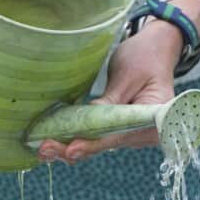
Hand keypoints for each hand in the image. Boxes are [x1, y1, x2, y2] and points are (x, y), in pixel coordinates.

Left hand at [38, 0, 199, 163]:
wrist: (155, 51)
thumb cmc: (145, 58)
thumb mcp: (126, 76)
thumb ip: (108, 103)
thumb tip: (85, 124)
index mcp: (155, 119)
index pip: (119, 135)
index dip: (94, 143)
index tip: (71, 149)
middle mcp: (145, 133)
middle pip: (107, 144)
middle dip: (76, 148)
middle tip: (45, 148)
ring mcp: (133, 134)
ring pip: (100, 144)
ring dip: (72, 146)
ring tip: (43, 148)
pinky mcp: (120, 130)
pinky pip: (99, 138)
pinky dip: (78, 139)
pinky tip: (55, 142)